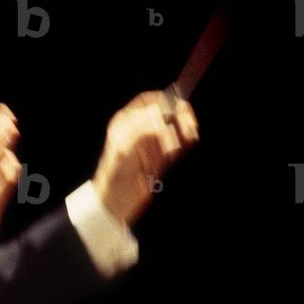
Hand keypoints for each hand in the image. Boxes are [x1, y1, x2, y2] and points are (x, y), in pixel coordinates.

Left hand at [92, 90, 198, 224]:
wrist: (116, 202)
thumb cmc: (113, 174)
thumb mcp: (125, 148)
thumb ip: (143, 130)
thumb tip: (161, 119)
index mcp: (125, 121)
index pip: (148, 101)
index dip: (164, 101)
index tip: (178, 106)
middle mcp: (138, 130)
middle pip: (164, 113)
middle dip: (178, 116)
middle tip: (189, 123)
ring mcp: (150, 144)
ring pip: (172, 129)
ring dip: (183, 130)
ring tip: (189, 134)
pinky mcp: (159, 158)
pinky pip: (176, 145)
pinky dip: (182, 143)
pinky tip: (184, 144)